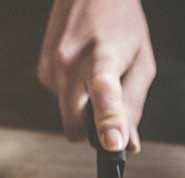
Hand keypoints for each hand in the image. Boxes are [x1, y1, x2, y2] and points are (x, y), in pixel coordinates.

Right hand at [38, 0, 154, 151]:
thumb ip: (134, 105)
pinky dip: (76, 97)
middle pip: (75, 127)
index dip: (108, 121)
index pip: (104, 92)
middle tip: (113, 114)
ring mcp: (51, 67)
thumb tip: (128, 145)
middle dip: (92, 132)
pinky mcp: (42, 71)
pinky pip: (62, 103)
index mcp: (102, 58)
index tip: (112, 144)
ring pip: (69, 117)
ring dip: (85, 110)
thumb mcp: (142, 63)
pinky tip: (83, 72)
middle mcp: (70, 63)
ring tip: (99, 77)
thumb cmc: (121, 25)